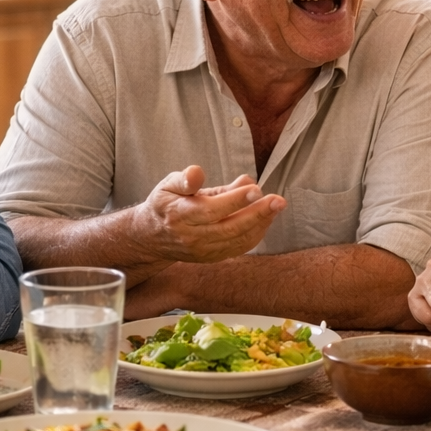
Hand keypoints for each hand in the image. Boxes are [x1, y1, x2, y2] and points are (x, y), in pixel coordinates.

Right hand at [129, 166, 284, 264]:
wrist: (152, 238)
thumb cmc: (165, 204)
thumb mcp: (168, 185)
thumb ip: (185, 179)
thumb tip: (199, 172)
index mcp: (180, 215)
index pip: (211, 210)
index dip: (234, 200)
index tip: (255, 188)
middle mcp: (192, 236)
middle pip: (229, 227)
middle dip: (257, 213)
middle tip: (278, 200)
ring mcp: (203, 250)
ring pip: (238, 240)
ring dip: (261, 223)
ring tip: (277, 206)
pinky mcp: (213, 257)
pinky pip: (239, 247)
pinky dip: (256, 233)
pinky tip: (266, 218)